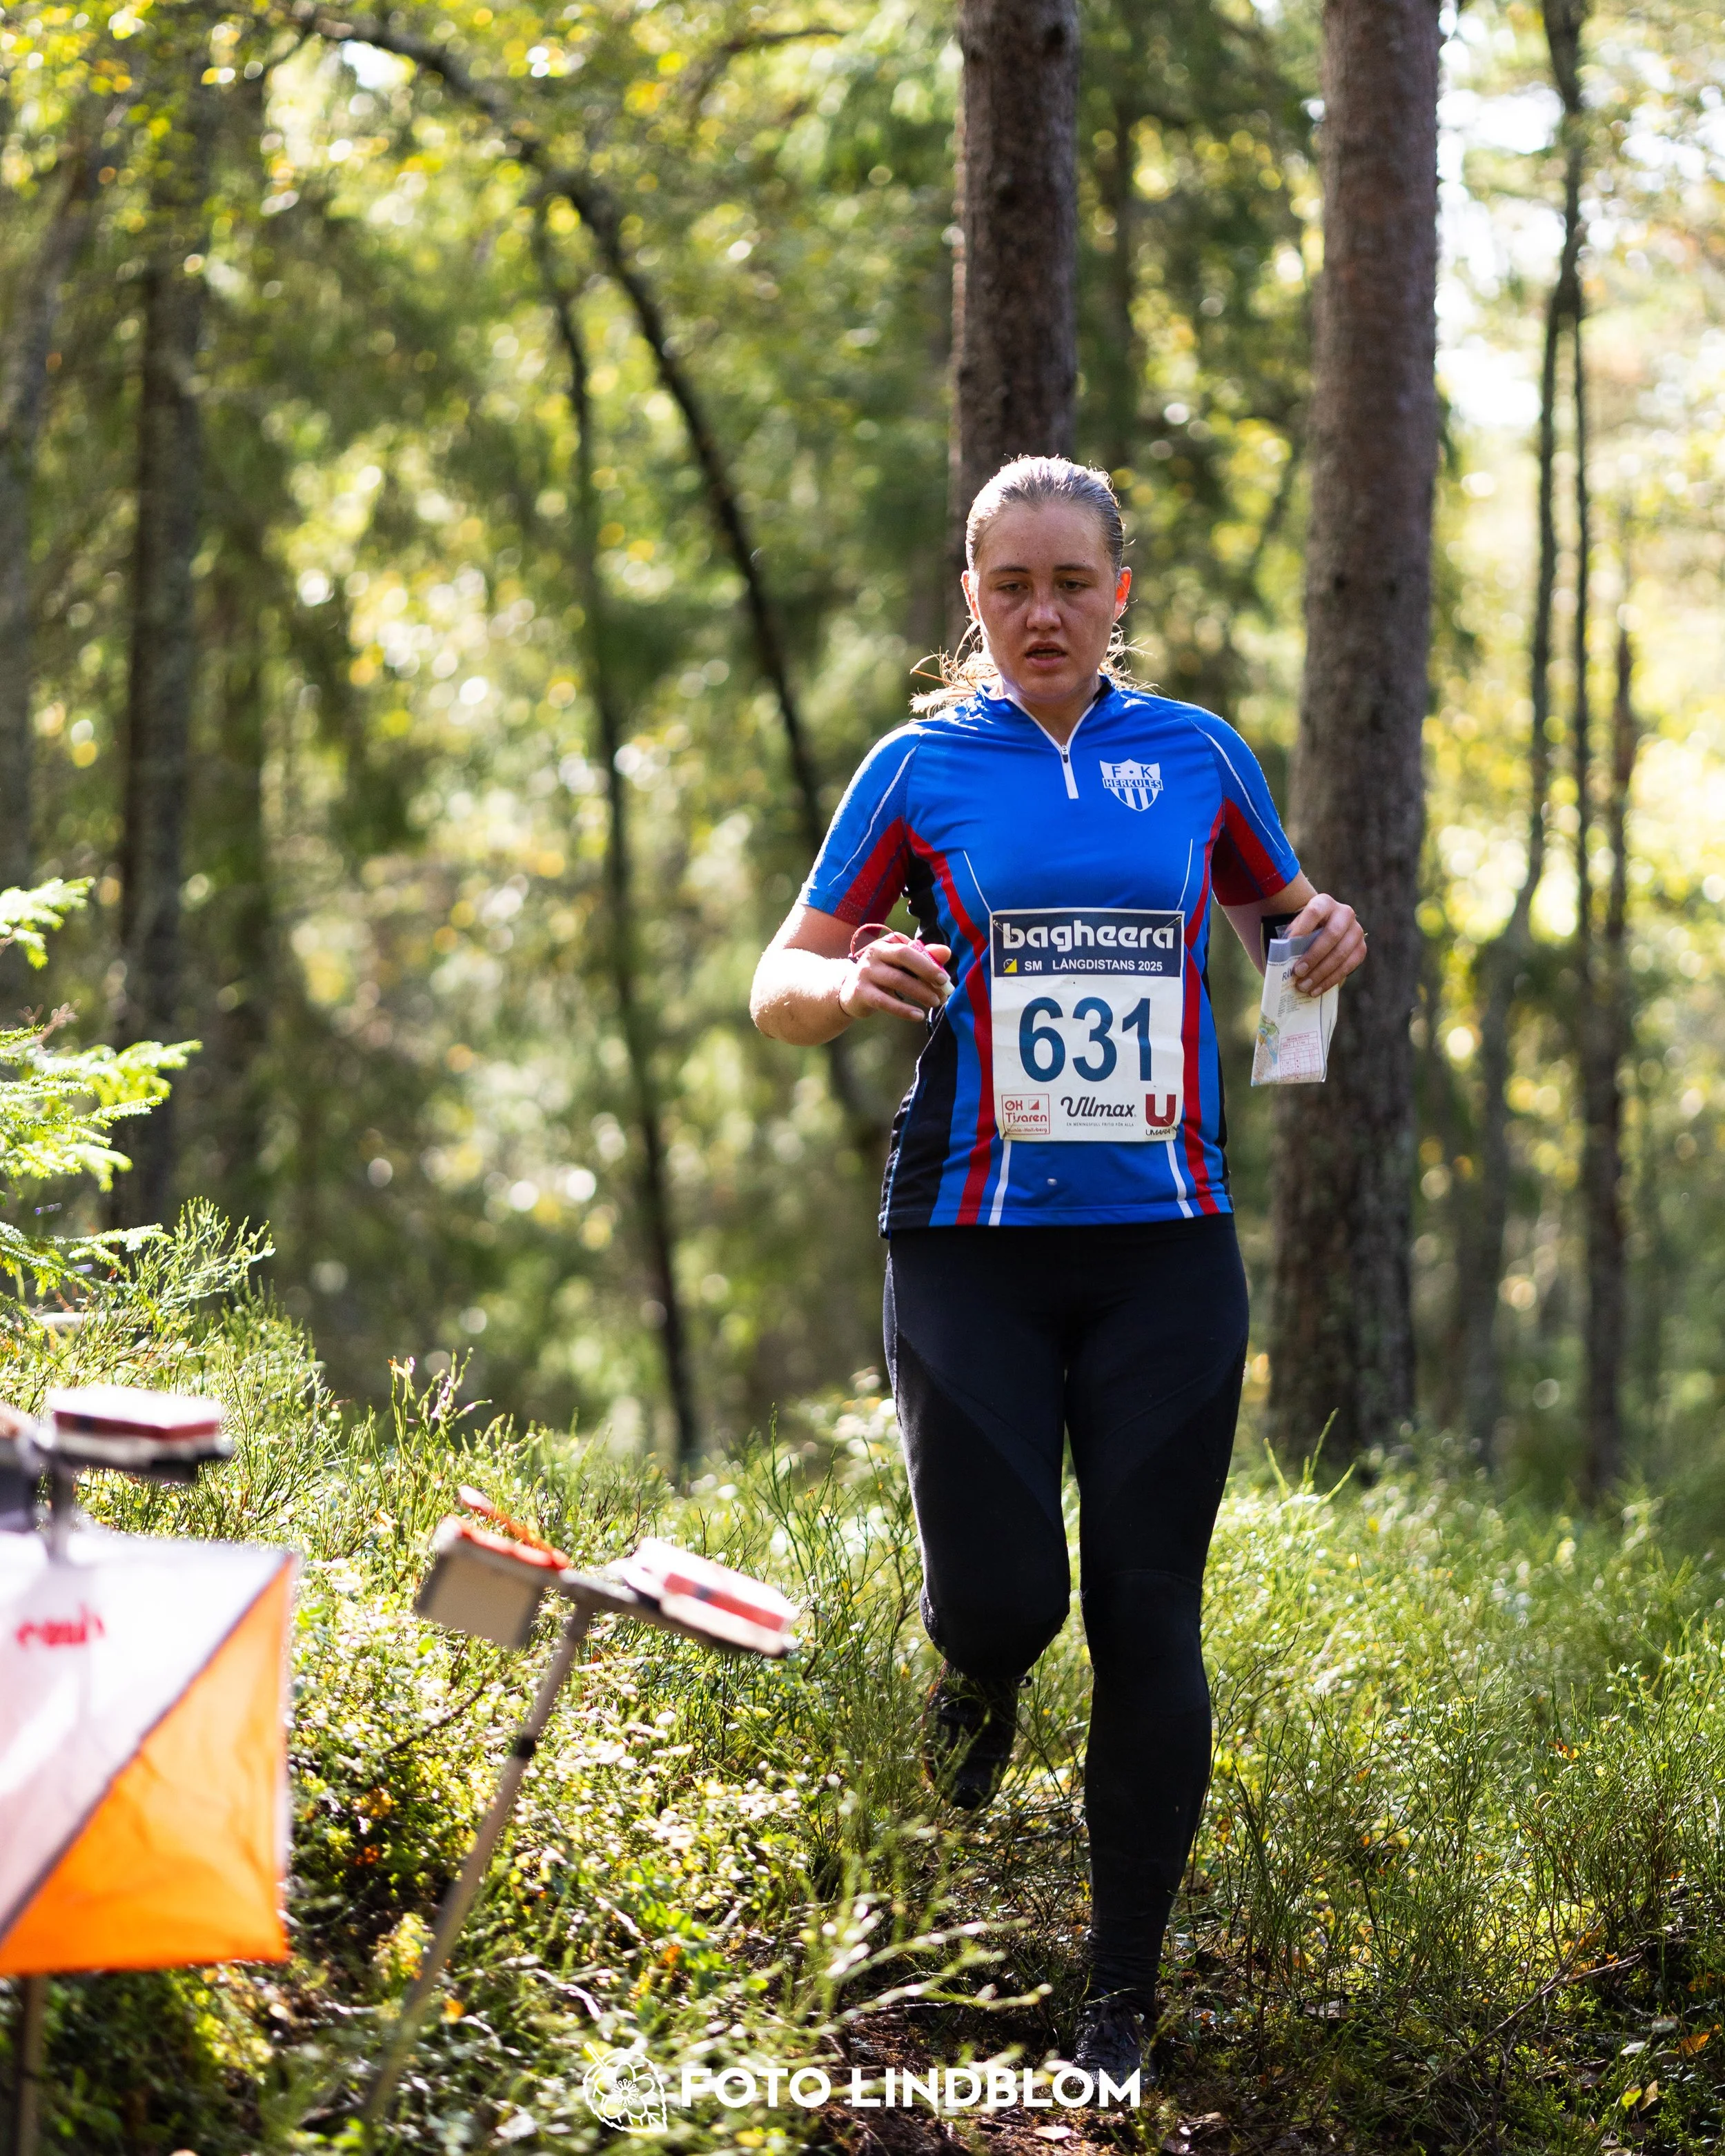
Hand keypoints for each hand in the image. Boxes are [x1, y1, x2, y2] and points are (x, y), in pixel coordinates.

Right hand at [839, 931, 953, 1023]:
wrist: (850, 992)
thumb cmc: (883, 976)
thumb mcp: (901, 966)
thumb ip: (924, 958)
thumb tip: (947, 952)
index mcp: (886, 944)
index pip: (910, 948)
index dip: (929, 962)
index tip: (944, 978)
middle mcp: (874, 953)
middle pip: (903, 956)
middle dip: (926, 971)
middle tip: (943, 988)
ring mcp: (865, 972)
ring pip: (897, 980)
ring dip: (920, 992)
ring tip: (935, 1002)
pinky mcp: (861, 992)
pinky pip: (885, 1001)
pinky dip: (903, 1010)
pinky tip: (918, 1016)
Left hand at [1285, 892, 1365, 995]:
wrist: (1325, 930)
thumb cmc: (1305, 930)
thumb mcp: (1297, 928)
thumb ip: (1291, 939)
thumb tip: (1282, 962)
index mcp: (1324, 903)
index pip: (1314, 912)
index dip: (1302, 928)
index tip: (1289, 943)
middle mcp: (1344, 913)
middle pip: (1331, 935)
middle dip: (1313, 956)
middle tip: (1297, 972)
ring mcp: (1356, 931)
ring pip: (1341, 953)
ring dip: (1321, 973)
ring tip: (1304, 986)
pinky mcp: (1361, 948)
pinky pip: (1349, 966)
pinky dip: (1331, 980)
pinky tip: (1316, 989)